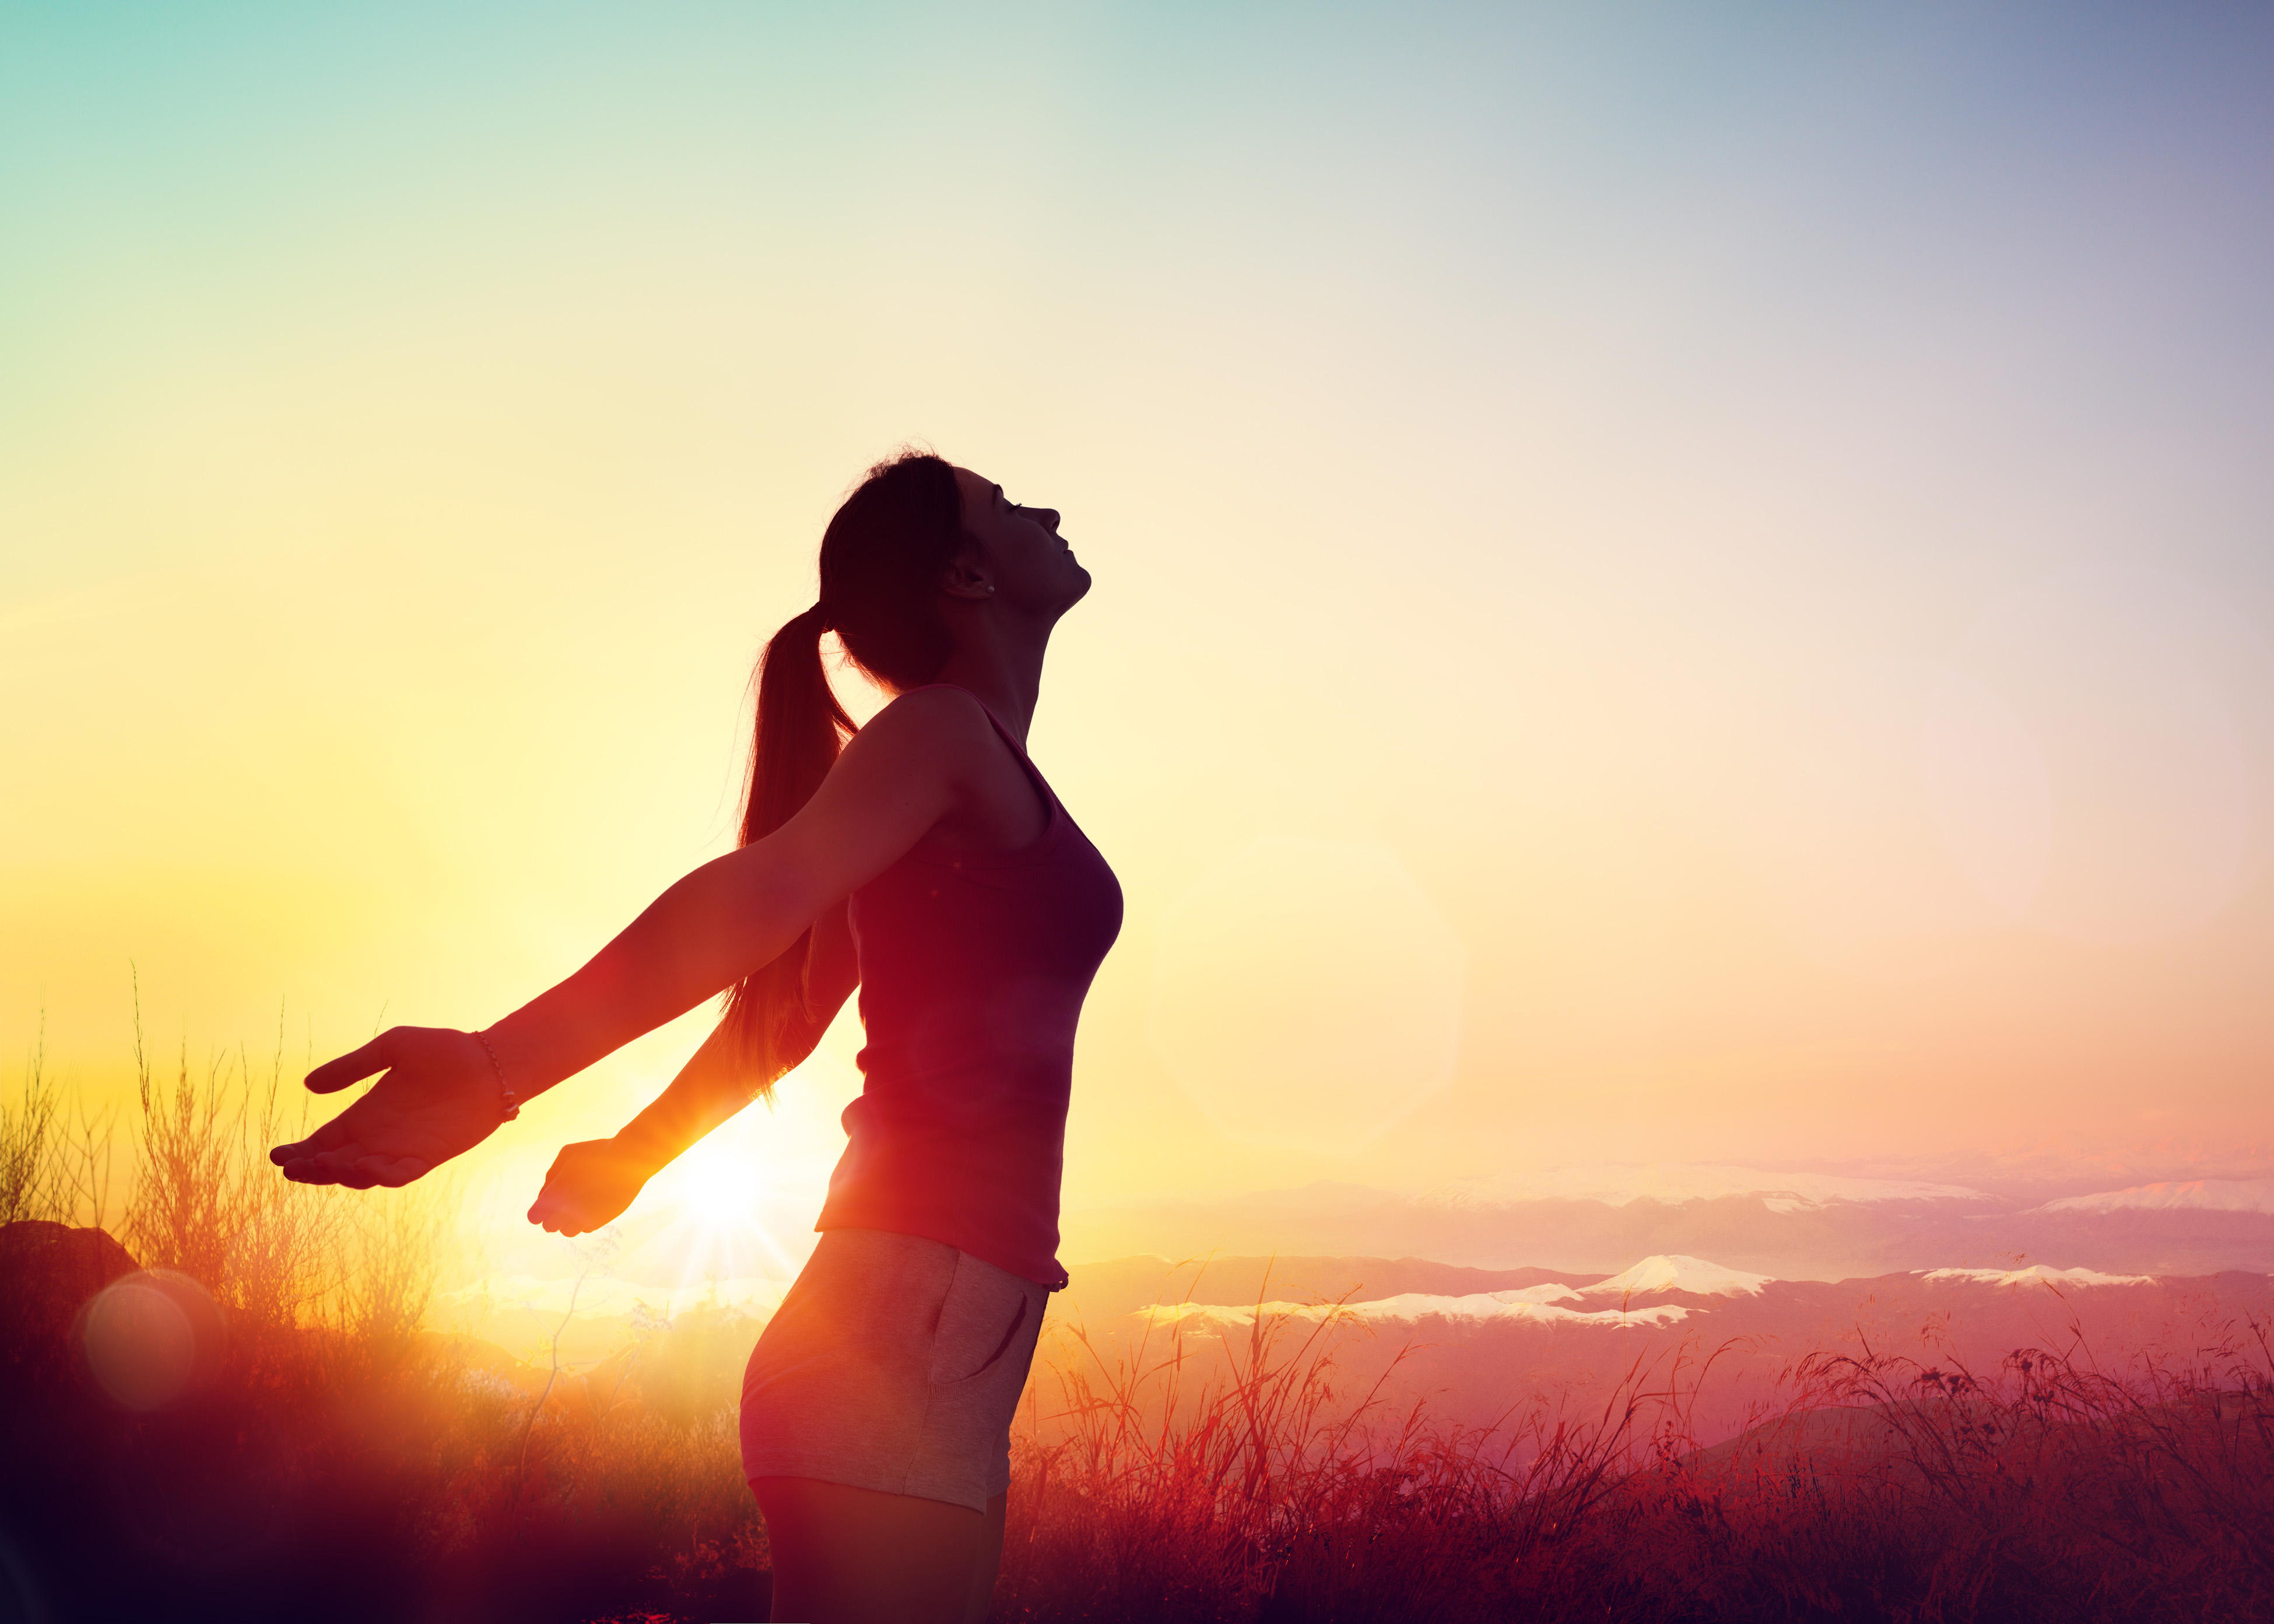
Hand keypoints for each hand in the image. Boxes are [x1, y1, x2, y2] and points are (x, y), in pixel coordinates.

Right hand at [270, 1026, 509, 1187]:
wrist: (490, 1062)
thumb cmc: (445, 1051)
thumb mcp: (392, 1048)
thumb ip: (353, 1067)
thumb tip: (308, 1085)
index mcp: (365, 1114)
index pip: (325, 1140)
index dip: (300, 1151)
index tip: (277, 1155)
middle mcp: (379, 1137)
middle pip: (336, 1162)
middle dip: (312, 1168)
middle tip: (292, 1167)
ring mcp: (402, 1150)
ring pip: (362, 1173)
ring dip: (341, 1173)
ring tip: (324, 1164)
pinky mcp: (428, 1157)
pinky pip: (400, 1175)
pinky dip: (381, 1175)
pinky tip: (364, 1166)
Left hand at [528, 1138, 654, 1235]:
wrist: (629, 1159)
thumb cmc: (597, 1152)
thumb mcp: (568, 1154)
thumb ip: (551, 1175)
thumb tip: (544, 1195)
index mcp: (556, 1192)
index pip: (535, 1216)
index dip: (537, 1212)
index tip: (542, 1206)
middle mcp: (569, 1209)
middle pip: (549, 1227)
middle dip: (550, 1217)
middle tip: (560, 1204)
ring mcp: (586, 1217)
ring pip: (567, 1232)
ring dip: (567, 1222)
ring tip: (576, 1206)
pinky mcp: (602, 1220)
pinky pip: (585, 1228)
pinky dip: (584, 1221)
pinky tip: (591, 1205)